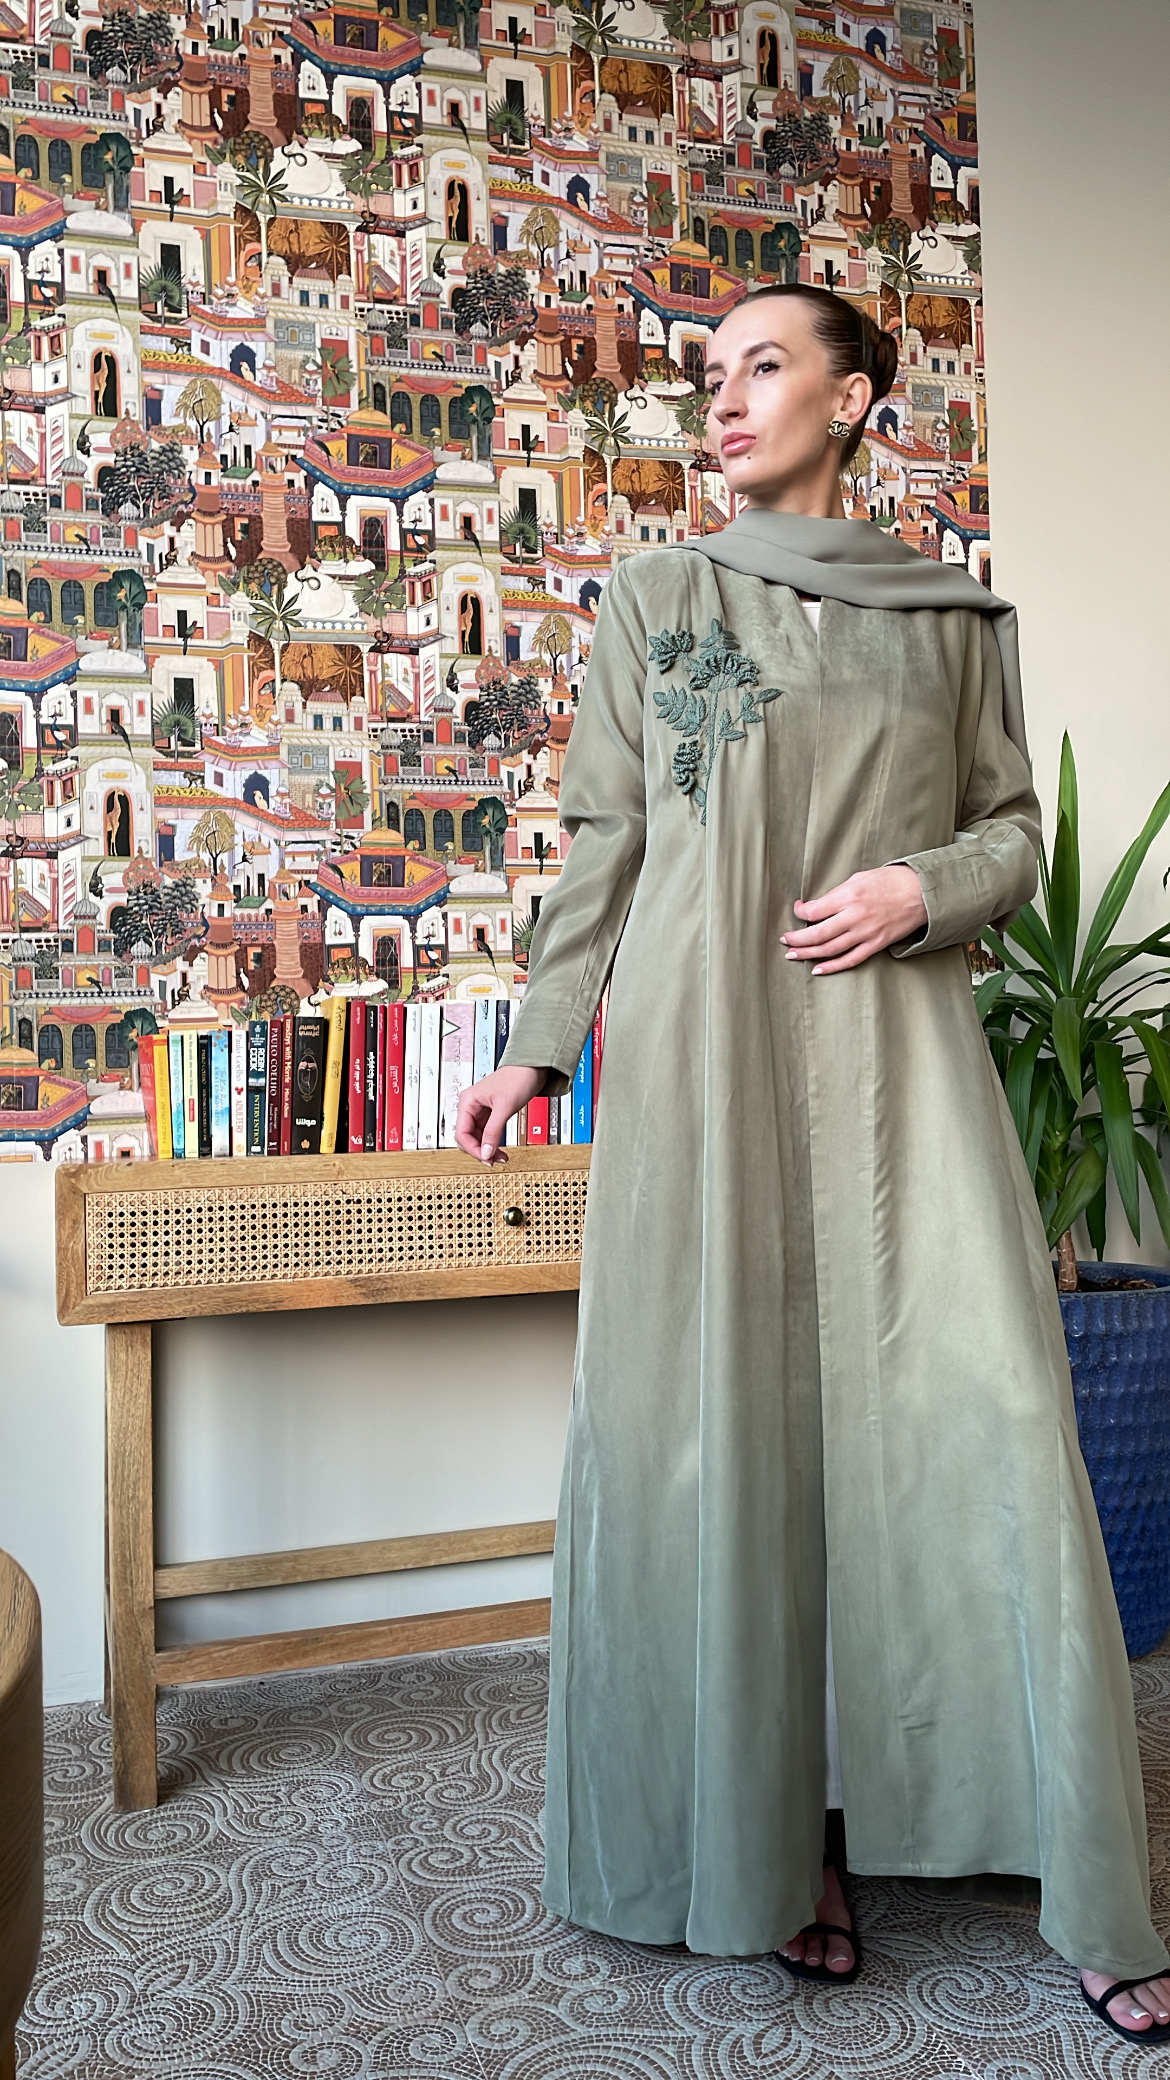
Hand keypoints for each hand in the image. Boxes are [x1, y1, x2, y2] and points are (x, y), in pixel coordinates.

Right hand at [456, 1065, 548, 1163]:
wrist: (533, 1068)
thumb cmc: (518, 1078)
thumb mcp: (504, 1107)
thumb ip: (493, 1131)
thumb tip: (485, 1153)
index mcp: (468, 1101)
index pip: (462, 1133)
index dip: (473, 1149)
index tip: (486, 1158)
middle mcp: (471, 1106)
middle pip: (468, 1138)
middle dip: (480, 1150)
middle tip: (494, 1160)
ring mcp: (481, 1111)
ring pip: (478, 1138)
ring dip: (488, 1149)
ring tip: (501, 1157)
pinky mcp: (492, 1114)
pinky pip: (487, 1134)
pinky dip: (493, 1143)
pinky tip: (500, 1150)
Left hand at [782, 865, 926, 974]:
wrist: (921, 892)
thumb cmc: (891, 881)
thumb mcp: (859, 877)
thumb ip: (838, 894)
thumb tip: (817, 906)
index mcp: (849, 896)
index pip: (815, 910)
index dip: (800, 912)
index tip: (798, 910)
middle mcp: (855, 917)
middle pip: (818, 934)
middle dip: (796, 939)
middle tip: (784, 940)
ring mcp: (866, 933)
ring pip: (830, 949)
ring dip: (808, 953)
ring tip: (793, 955)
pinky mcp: (876, 944)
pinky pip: (850, 960)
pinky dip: (832, 966)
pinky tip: (817, 969)